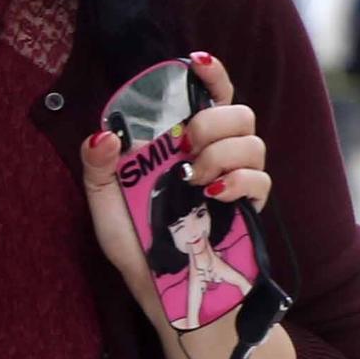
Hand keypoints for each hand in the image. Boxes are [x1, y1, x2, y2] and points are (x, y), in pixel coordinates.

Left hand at [82, 49, 270, 316]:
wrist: (163, 295)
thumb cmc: (137, 247)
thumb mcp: (105, 206)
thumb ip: (98, 168)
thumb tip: (106, 133)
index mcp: (183, 146)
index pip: (208, 96)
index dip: (211, 74)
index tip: (197, 64)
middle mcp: (215, 156)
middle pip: (239, 112)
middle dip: (213, 119)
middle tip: (185, 143)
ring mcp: (236, 182)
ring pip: (254, 141)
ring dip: (222, 152)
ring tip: (192, 179)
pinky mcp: (250, 211)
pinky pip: (261, 181)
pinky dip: (238, 181)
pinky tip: (212, 194)